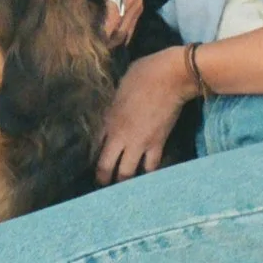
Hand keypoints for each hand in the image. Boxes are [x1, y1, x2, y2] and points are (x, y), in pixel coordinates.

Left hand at [86, 0, 142, 46]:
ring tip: (95, 48)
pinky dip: (118, 38)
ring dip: (111, 41)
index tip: (88, 44)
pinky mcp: (138, 6)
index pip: (112, 18)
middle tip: (88, 50)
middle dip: (105, 41)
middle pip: (121, 29)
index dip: (101, 34)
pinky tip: (106, 42)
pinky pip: (130, 29)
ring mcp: (136, 1)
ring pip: (126, 32)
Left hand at [95, 49, 192, 184]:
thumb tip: (117, 112)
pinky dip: (148, 175)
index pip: (95, 145)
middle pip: (106, 166)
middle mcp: (120, 135)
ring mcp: (139, 143)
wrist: (169, 77)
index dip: (94, 157)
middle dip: (103, 179)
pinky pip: (151, 167)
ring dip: (124, 182)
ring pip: (127, 173)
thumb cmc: (143, 74)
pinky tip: (147, 179)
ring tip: (125, 189)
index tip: (95, 164)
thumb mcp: (120, 88)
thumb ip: (115, 105)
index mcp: (108, 119)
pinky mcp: (157, 145)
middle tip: (104, 185)